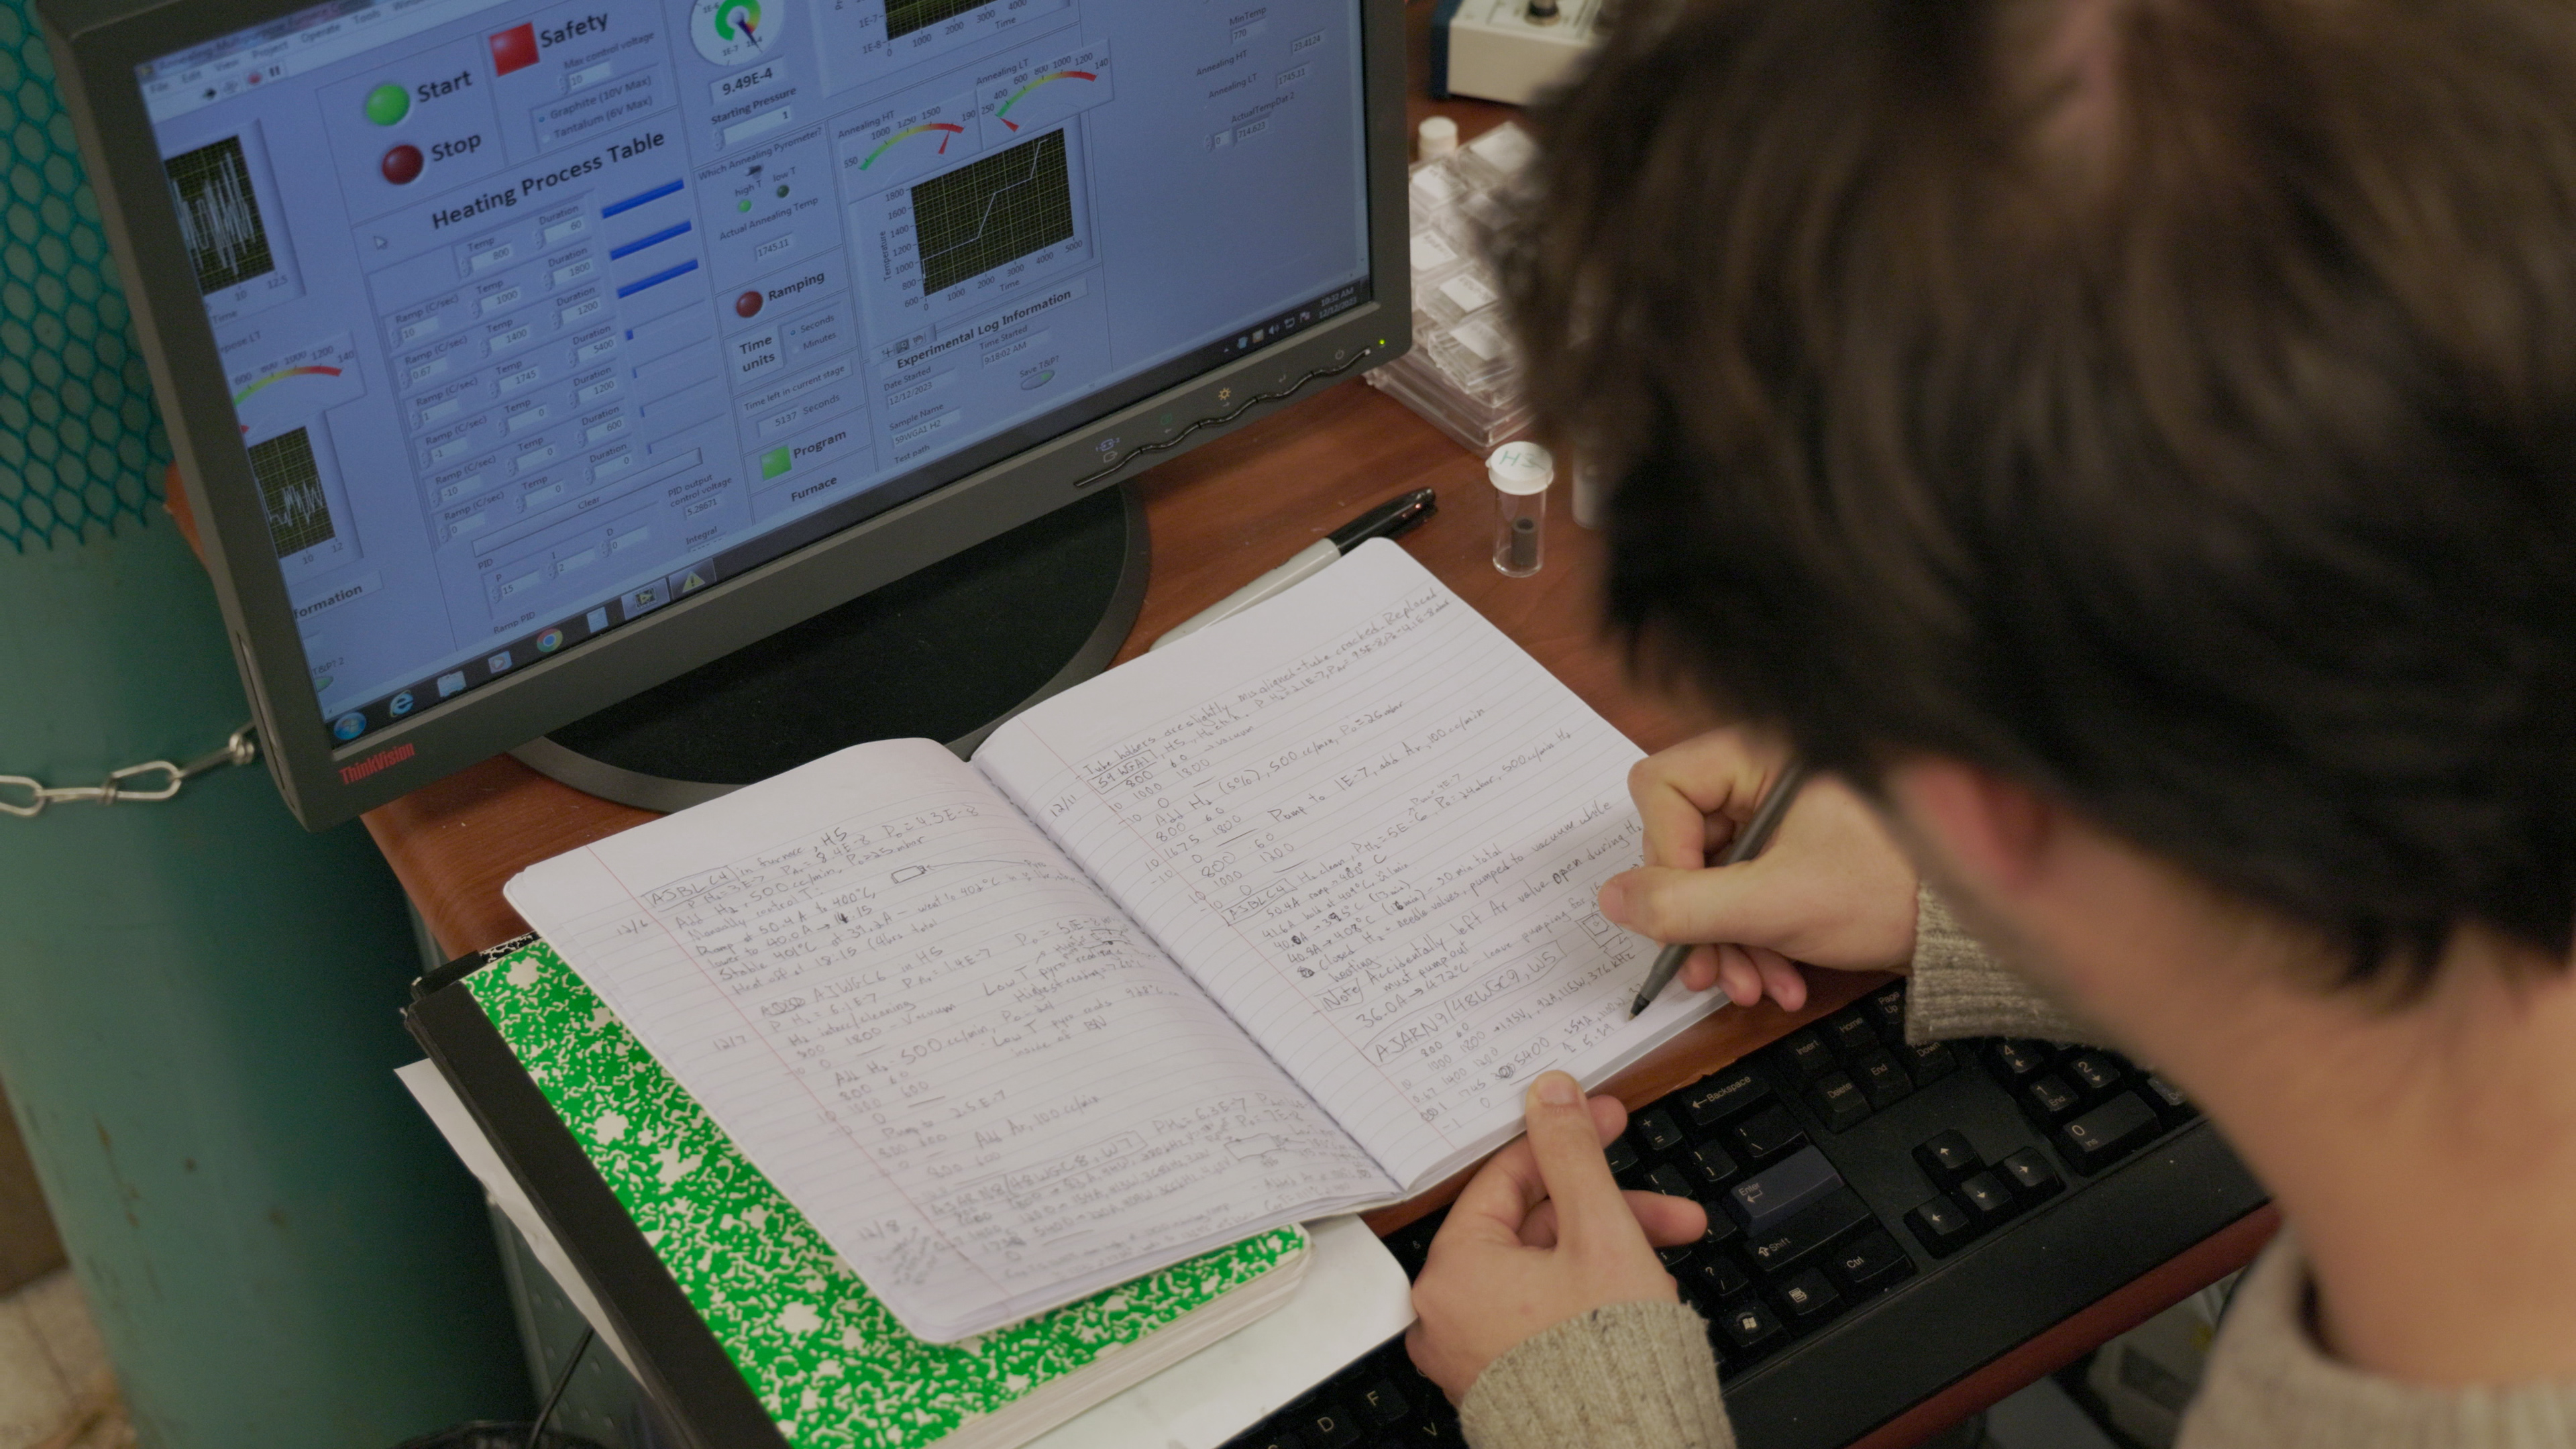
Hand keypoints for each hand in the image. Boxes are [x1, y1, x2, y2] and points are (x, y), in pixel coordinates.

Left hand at [1406, 1073, 1707, 1401]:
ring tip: (1673, 1250)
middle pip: (1534, 1228)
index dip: (1565, 1142)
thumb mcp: (1599, 1231)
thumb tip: (1551, 1094)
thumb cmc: (1605, 1361)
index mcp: (1453, 1272)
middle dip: (1611, 1209)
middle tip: (1663, 1204)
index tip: (1603, 1120)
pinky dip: (1588, 1292)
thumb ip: (1573, 1154)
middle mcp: (1449, 1314)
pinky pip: (1542, 1311)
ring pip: (1545, 1270)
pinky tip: (1640, 1290)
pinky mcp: (1504, 1378)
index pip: (1506, 1179)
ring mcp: (1473, 1351)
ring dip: (1613, 1250)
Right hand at [1599, 730, 1918, 1012]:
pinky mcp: (1790, 858)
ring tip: (1751, 986)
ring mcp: (1775, 821)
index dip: (1662, 854)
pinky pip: (1742, 896)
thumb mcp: (1774, 904)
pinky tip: (1776, 977)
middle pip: (1681, 843)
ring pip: (1709, 879)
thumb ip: (1683, 905)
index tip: (1685, 910)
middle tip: (1706, 970)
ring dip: (1723, 942)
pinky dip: (1751, 942)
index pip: (1663, 788)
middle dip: (1695, 920)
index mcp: (1758, 757)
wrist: (1962, 928)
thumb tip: (1612, 898)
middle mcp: (1761, 780)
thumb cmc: (1890, 890)